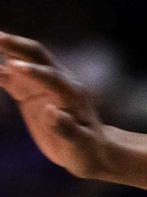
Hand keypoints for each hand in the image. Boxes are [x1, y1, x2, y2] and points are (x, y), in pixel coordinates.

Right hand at [1, 32, 117, 179]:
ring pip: (24, 61)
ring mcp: (44, 86)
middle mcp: (59, 84)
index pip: (52, 77)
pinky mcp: (32, 92)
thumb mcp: (80, 145)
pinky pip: (12, 77)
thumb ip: (67, 129)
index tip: (12, 66)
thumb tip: (52, 111)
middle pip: (38, 57)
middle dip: (18, 46)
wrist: (90, 150)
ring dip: (6, 49)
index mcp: (73, 95)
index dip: (33, 72)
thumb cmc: (87, 150)